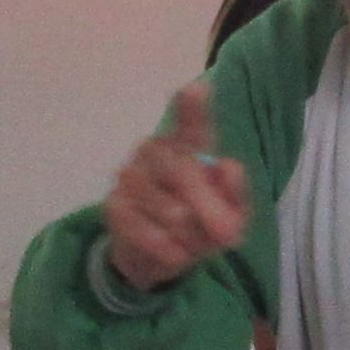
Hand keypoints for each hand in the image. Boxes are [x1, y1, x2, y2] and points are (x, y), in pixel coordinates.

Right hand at [101, 84, 251, 292]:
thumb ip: (236, 195)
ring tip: (193, 245)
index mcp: (187, 147)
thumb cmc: (200, 226)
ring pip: (168, 207)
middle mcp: (155, 152)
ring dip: (189, 235)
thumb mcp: (231, 217)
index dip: (193, 108)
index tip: (197, 90)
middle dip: (208, 207)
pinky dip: (164, 246)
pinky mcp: (113, 206)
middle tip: (228, 234)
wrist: (160, 260)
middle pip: (183, 171)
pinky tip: (174, 253)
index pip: (192, 125)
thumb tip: (229, 168)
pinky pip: (142, 228)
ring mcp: (130, 177)